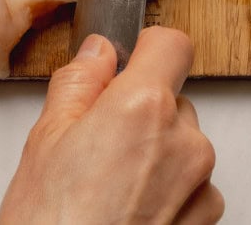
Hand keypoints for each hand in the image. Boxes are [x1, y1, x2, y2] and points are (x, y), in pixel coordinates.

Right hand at [0, 26, 223, 224]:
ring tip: (109, 188)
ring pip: (183, 145)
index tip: (128, 63)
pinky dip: (168, 193)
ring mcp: (200, 186)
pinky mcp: (206, 223)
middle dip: (142, 110)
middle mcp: (185, 141)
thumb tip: (98, 53)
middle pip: (174, 99)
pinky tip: (129, 212)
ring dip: (157, 155)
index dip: (147, 49)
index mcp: (144, 107)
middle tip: (98, 143)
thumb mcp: (44, 140)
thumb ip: (79, 83)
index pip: (173, 44)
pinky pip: (193, 188)